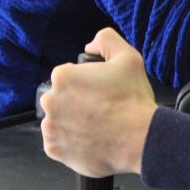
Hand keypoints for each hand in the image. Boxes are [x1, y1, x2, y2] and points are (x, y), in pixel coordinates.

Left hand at [41, 28, 157, 176]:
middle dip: (76, 101)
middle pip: (60, 97)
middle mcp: (51, 101)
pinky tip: (91, 138)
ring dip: (72, 120)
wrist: (139, 138)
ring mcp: (51, 127)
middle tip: (101, 107)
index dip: (86, 81)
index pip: (67, 75)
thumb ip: (106, 40)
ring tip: (98, 124)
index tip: (101, 91)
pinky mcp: (54, 150)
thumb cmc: (132, 99)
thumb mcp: (128, 56)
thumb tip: (89, 47)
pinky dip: (71, 141)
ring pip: (59, 119)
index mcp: (63, 77)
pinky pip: (59, 142)